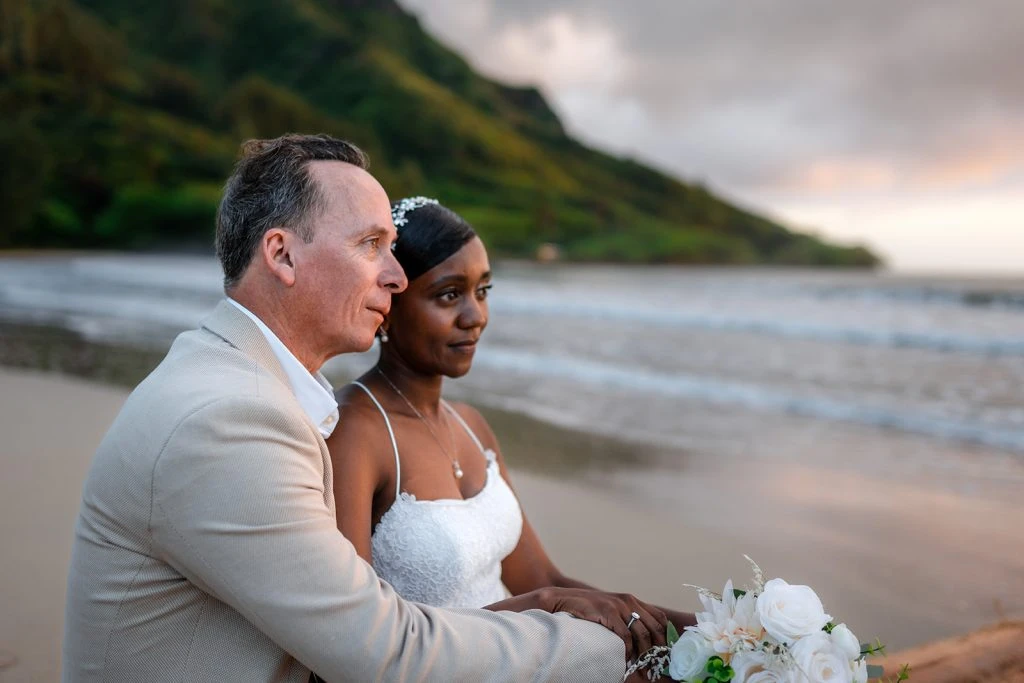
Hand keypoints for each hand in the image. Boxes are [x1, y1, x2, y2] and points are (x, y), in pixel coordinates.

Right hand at [536, 588, 667, 660]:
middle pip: (655, 627)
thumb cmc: (588, 609)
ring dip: (644, 653)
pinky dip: (628, 650)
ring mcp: (618, 606)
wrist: (564, 599)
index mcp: (632, 600)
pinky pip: (625, 636)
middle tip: (655, 665)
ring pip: (642, 634)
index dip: (665, 636)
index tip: (664, 652)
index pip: (660, 618)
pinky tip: (626, 659)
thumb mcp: (611, 609)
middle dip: (658, 648)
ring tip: (642, 667)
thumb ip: (626, 618)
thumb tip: (642, 639)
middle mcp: (629, 601)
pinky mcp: (608, 612)